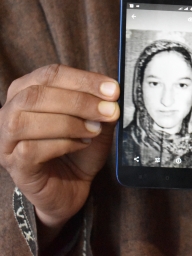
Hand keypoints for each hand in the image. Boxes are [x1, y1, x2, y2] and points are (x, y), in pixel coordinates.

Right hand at [0, 65, 119, 239]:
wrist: (72, 185)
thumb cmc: (79, 149)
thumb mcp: (96, 122)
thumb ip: (101, 106)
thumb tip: (111, 96)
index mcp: (28, 90)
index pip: (51, 74)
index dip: (84, 80)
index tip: (113, 90)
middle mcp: (11, 111)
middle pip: (36, 94)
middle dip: (79, 101)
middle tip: (109, 111)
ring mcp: (7, 139)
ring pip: (26, 120)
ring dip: (69, 123)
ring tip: (95, 130)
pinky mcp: (13, 164)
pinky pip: (30, 149)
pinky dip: (62, 144)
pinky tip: (81, 145)